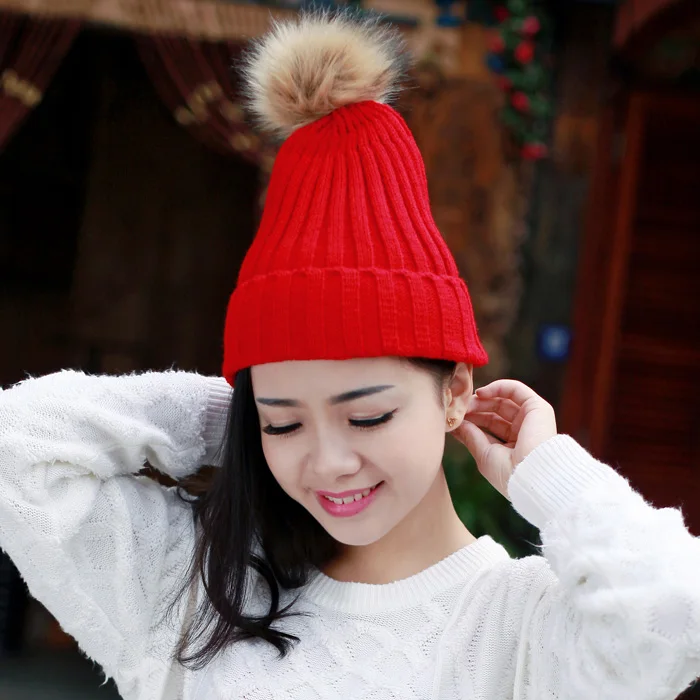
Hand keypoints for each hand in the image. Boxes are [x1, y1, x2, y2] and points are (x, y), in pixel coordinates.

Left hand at [452, 380, 556, 499]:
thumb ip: (471, 437)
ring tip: (466, 403)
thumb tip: (455, 425)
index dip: (473, 419)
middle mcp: (524, 430)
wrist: (532, 476)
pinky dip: (497, 387)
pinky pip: (516, 389)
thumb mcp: (484, 455)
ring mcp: (532, 418)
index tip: (455, 418)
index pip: (491, 425)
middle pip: (496, 411)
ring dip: (482, 398)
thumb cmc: (509, 473)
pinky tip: (480, 393)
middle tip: (459, 408)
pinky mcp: (538, 408)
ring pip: (504, 399)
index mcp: (515, 445)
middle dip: (476, 407)